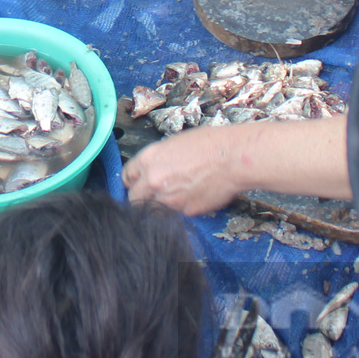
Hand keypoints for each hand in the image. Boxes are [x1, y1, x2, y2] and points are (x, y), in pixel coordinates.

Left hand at [122, 125, 241, 215]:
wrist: (232, 159)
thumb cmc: (208, 145)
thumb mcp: (174, 144)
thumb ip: (158, 162)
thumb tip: (154, 173)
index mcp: (148, 159)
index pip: (126, 176)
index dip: (132, 181)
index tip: (136, 183)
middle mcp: (153, 181)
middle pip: (133, 198)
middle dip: (141, 197)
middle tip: (154, 192)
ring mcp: (168, 199)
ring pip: (155, 208)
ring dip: (163, 203)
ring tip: (182, 190)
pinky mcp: (185, 212)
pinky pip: (178, 213)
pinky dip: (184, 207)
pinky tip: (196, 194)